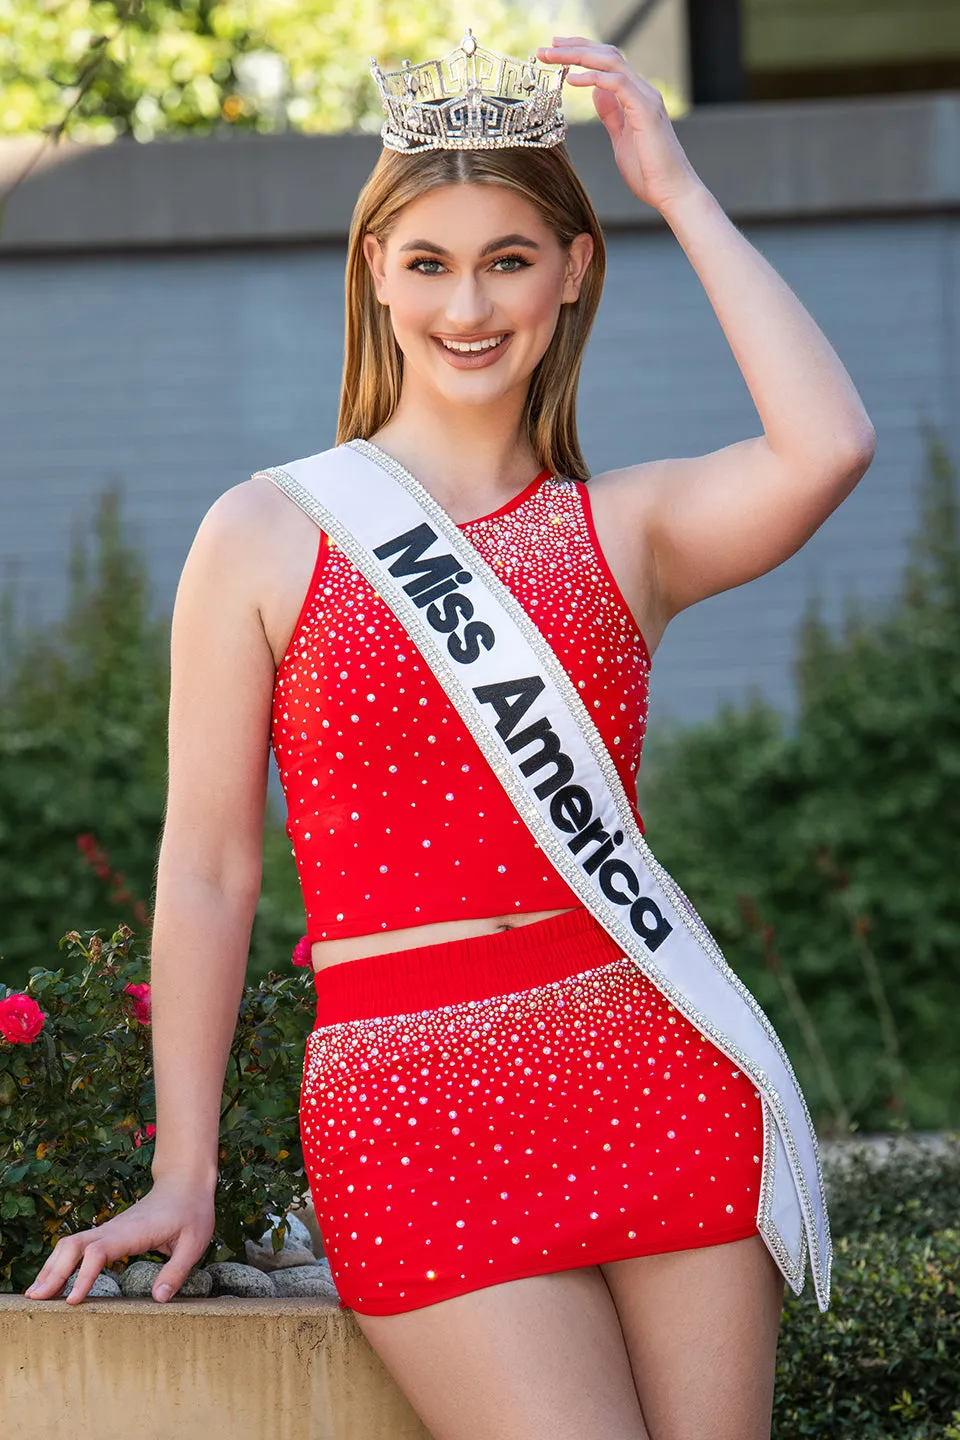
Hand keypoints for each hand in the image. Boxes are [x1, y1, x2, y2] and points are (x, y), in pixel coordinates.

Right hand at [22, 1176, 215, 1304]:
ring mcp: (108, 1229)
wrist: (185, 1183)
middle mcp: (114, 1228)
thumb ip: (177, 1270)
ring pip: (70, 1244)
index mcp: (133, 1231)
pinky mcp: (108, 1233)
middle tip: (37, 1300)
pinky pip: (78, 1246)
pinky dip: (60, 1262)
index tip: (73, 1300)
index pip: (99, 1252)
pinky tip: (53, 1281)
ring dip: (52, 1267)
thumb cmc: (191, 1211)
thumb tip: (158, 1299)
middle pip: (73, 1246)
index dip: (84, 1275)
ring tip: (36, 1295)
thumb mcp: (194, 1242)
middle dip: (53, 1272)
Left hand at [537, 37, 704, 214]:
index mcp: (636, 96)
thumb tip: (597, 93)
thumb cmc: (648, 171)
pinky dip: (594, 77)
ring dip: (579, 56)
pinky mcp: (646, 110)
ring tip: (553, 56)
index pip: (607, 63)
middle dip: (575, 47)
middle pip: (607, 55)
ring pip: (611, 62)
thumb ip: (611, 114)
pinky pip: (617, 83)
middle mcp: (643, 90)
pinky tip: (573, 79)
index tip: (555, 53)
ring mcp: (646, 98)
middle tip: (547, 48)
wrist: (672, 192)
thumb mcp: (621, 138)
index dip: (582, 53)